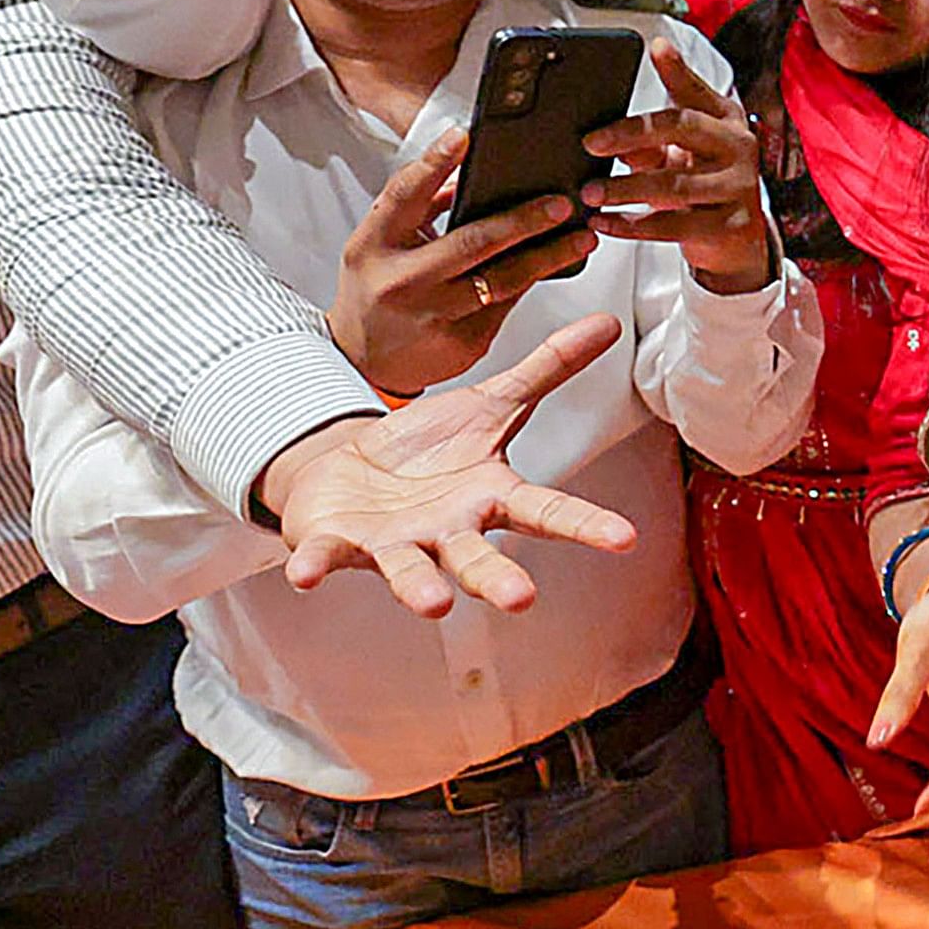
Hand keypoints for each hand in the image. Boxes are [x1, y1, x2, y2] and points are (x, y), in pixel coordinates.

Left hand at [261, 315, 640, 616]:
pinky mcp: (339, 544)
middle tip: (521, 598)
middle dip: (497, 579)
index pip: (547, 513)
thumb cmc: (427, 452)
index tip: (623, 539)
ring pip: (410, 570)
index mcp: (489, 499)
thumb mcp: (491, 405)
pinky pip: (326, 557)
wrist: (347, 472)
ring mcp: (394, 544)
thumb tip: (607, 324)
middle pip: (478, 559)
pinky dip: (315, 565)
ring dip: (419, 588)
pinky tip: (304, 575)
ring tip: (435, 604)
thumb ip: (548, 370)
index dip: (585, 526)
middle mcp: (447, 532)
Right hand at [326, 131, 596, 398]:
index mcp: (375, 246)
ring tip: (580, 237)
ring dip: (548, 256)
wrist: (362, 362)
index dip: (433, 163)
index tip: (464, 136)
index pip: (404, 195)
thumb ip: (419, 206)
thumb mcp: (379, 243)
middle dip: (522, 221)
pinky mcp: (462, 343)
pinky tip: (557, 264)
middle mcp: (402, 281)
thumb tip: (464, 170)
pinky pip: (506, 305)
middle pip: (470, 242)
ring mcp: (433, 315)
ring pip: (502, 280)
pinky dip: (532, 281)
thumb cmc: (374, 291)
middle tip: (559, 204)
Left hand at [577, 41, 770, 290]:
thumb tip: (608, 131)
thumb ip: (649, 135)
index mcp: (726, 120)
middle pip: (683, 128)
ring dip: (625, 189)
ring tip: (589, 193)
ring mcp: (739, 187)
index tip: (652, 50)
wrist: (736, 237)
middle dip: (632, 134)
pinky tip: (604, 222)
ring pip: (674, 185)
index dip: (676, 69)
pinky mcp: (731, 226)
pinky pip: (673, 226)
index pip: (697, 90)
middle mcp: (739, 147)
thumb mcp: (680, 151)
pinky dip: (631, 225)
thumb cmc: (704, 182)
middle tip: (592, 144)